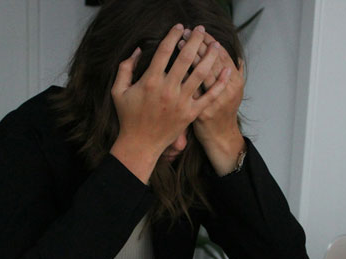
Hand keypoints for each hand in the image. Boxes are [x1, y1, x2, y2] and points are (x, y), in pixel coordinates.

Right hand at [110, 24, 230, 183]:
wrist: (140, 144)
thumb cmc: (128, 117)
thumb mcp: (118, 91)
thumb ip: (125, 68)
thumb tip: (137, 50)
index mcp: (150, 81)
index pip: (164, 51)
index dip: (173, 35)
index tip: (180, 27)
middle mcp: (168, 89)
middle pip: (185, 58)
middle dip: (195, 40)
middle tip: (201, 29)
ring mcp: (181, 102)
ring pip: (200, 73)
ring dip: (210, 56)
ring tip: (216, 45)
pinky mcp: (191, 113)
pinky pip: (209, 96)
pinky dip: (220, 83)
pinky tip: (227, 70)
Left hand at [179, 31, 245, 175]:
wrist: (220, 137)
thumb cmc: (224, 111)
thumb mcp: (234, 92)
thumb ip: (235, 74)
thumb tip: (237, 57)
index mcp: (236, 82)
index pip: (222, 55)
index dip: (210, 41)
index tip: (200, 31)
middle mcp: (227, 91)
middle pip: (211, 60)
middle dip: (198, 44)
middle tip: (187, 32)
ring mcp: (213, 102)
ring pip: (200, 73)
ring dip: (188, 56)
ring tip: (178, 43)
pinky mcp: (199, 112)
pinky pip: (189, 90)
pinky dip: (182, 77)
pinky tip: (172, 66)